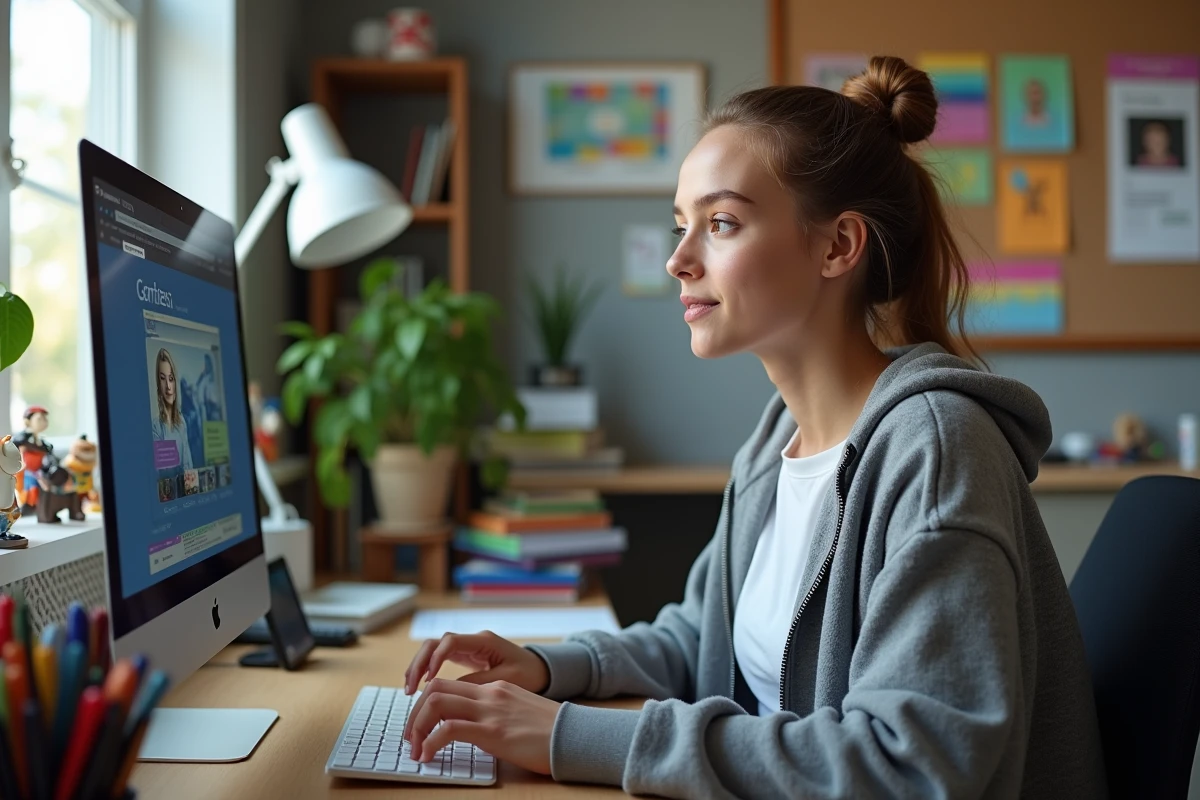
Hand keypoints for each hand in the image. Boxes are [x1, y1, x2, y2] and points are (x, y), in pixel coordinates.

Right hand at [403, 630, 549, 694]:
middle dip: (419, 663)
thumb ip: (479, 683)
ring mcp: (467, 647)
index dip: (435, 659)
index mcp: (484, 641)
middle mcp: (472, 640)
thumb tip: (451, 691)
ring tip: (409, 688)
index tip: (428, 681)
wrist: (540, 669)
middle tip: (410, 688)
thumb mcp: (506, 680)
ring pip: (434, 649)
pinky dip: (427, 670)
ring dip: (419, 666)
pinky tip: (420, 686)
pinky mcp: (465, 656)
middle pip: (435, 643)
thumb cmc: (528, 674)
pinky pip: (439, 658)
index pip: (450, 642)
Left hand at [403, 678, 558, 774]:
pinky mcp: (493, 731)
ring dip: (417, 726)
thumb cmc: (553, 732)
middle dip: (414, 713)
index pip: (449, 685)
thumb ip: (497, 715)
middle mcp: (490, 694)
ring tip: (415, 748)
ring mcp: (490, 710)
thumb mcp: (520, 714)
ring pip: (436, 703)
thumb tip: (475, 731)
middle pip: (436, 688)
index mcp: (496, 688)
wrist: (576, 736)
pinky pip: (449, 729)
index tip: (420, 726)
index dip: (427, 704)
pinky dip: (430, 742)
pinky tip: (428, 756)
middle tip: (410, 738)